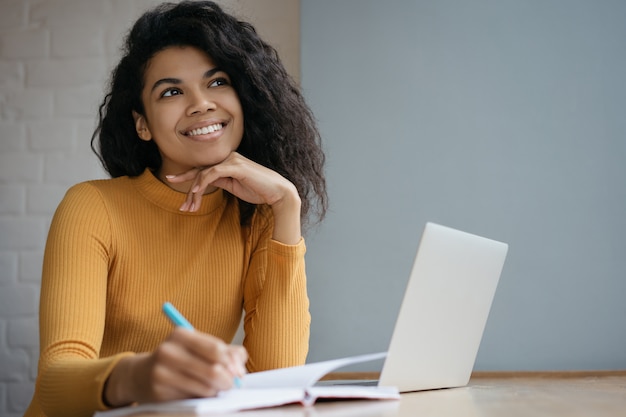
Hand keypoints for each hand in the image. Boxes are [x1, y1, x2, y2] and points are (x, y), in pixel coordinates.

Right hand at [105, 328, 246, 405]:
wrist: (140, 375)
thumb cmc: (178, 359)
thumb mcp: (197, 347)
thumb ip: (225, 352)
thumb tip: (240, 368)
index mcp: (180, 334)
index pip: (216, 349)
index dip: (232, 363)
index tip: (239, 373)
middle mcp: (168, 351)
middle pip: (212, 369)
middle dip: (227, 380)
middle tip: (231, 385)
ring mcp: (161, 372)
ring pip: (204, 387)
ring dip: (215, 391)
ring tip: (213, 388)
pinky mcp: (159, 392)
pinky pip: (191, 398)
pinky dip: (200, 398)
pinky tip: (197, 393)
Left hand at [167, 152, 301, 243]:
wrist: (278, 192)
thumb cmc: (259, 190)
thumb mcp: (234, 187)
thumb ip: (221, 182)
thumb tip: (205, 184)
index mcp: (227, 162)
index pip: (202, 168)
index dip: (185, 174)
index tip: (170, 178)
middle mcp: (228, 158)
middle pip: (200, 172)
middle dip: (187, 187)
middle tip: (181, 204)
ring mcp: (232, 160)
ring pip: (204, 174)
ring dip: (195, 192)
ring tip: (190, 207)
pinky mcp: (235, 166)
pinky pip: (213, 173)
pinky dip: (203, 182)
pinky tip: (196, 193)